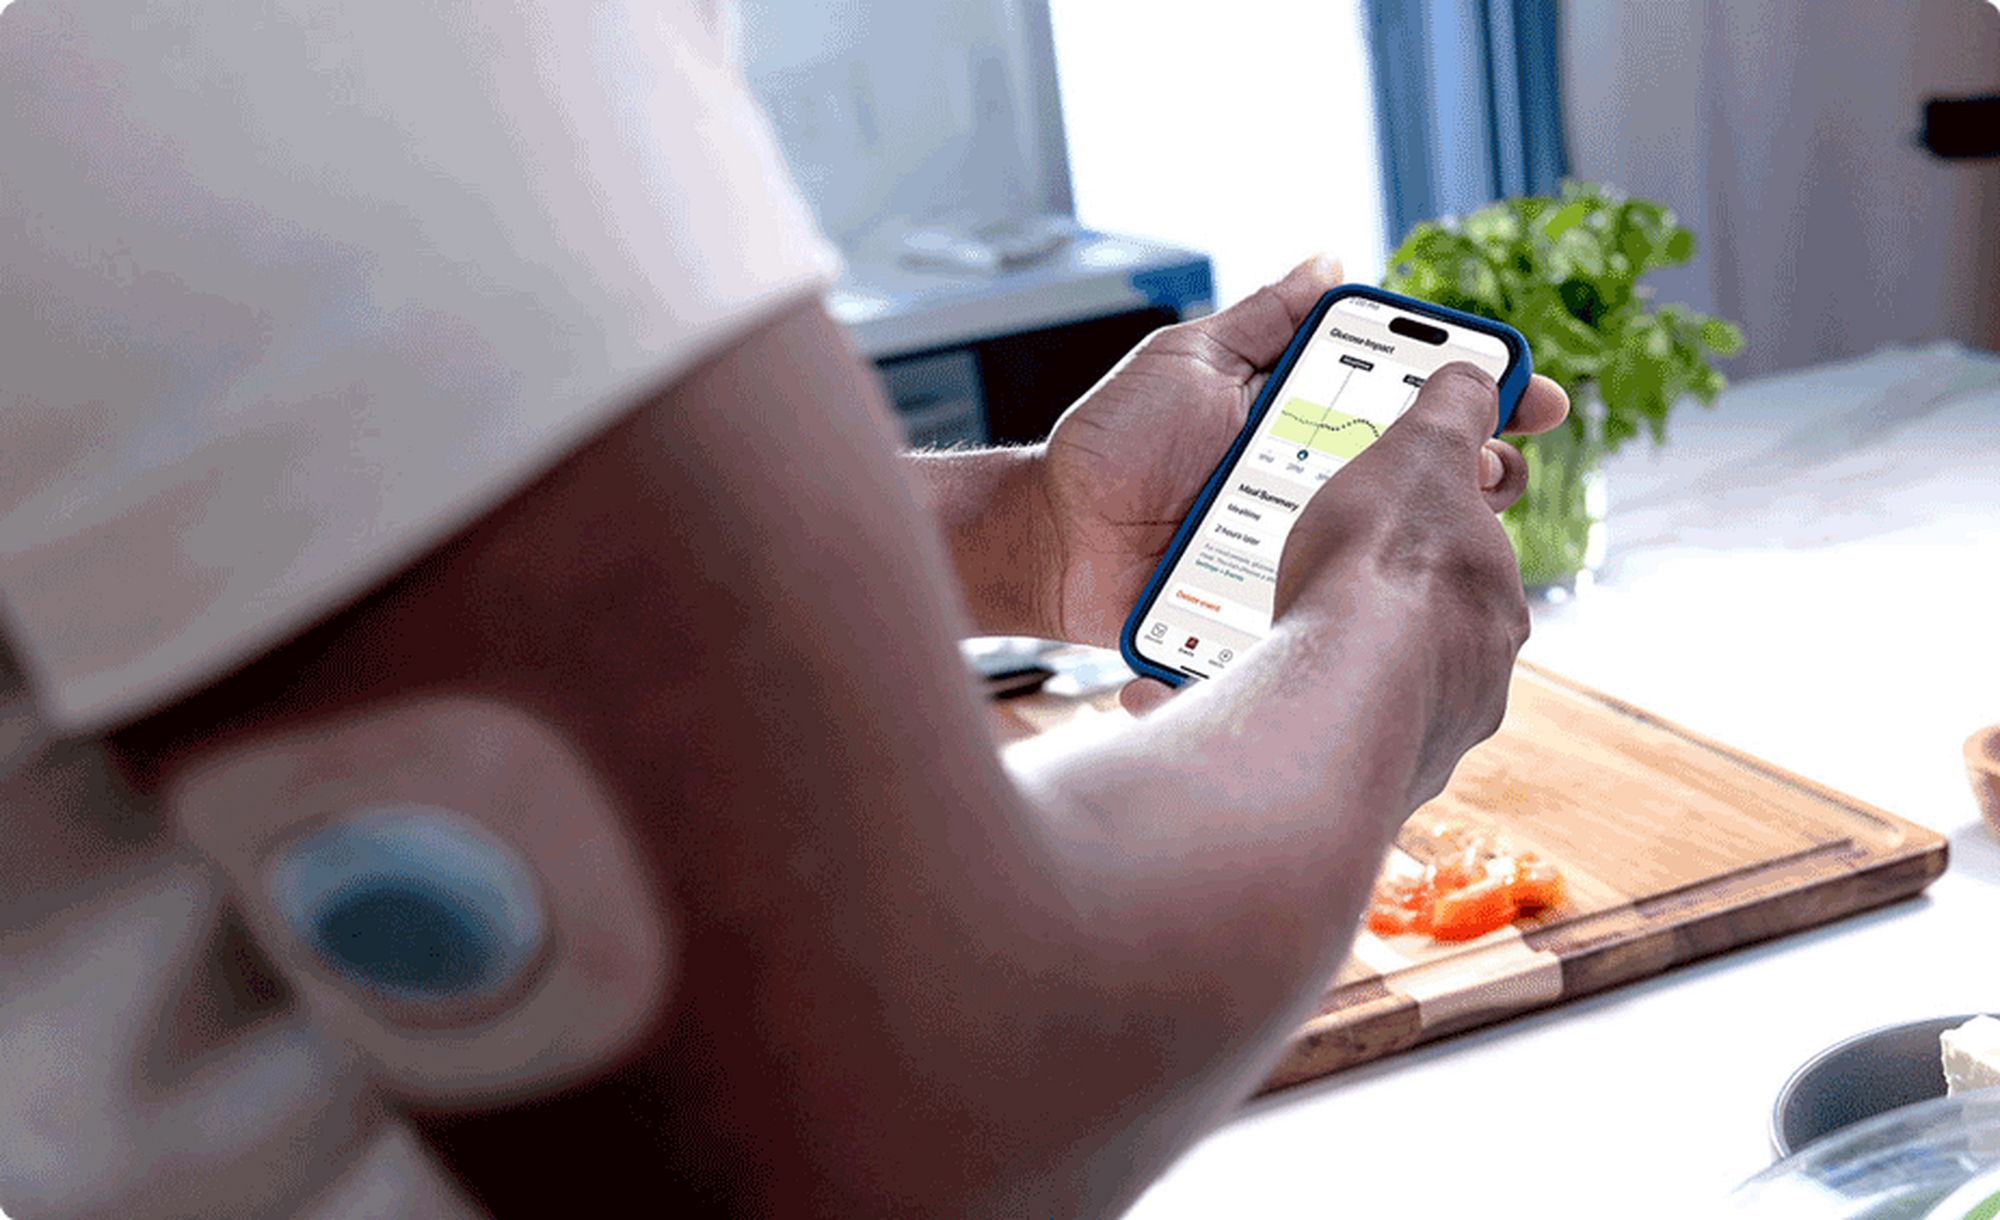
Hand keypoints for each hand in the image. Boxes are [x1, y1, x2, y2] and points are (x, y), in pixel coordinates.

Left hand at [1036, 256, 1568, 668]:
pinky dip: (1377, 613)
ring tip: (1459, 532)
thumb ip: (1259, 321)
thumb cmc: (1110, 444)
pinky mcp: (1279, 609)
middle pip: (1432, 485)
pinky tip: (1405, 606)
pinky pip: (1339, 616)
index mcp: (1312, 425)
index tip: (1532, 393)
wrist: (1052, 538)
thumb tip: (1330, 259)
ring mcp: (1305, 551)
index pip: (1416, 407)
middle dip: (1485, 473)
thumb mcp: (1186, 362)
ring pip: (1401, 554)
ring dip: (1441, 543)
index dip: (1482, 397)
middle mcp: (1322, 489)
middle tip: (1498, 469)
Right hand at [1265, 361, 1547, 806]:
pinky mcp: (1364, 783)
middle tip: (1312, 562)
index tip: (1382, 495)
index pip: (1472, 541)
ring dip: (1333, 657)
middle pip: (1423, 615)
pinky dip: (1290, 712)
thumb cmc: (1380, 572)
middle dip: (1377, 590)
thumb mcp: (1423, 451)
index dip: (1428, 506)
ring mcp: (1428, 735)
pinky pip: (1323, 735)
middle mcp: (1476, 672)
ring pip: (1377, 682)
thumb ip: (1453, 407)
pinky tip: (1241, 693)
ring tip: (1266, 636)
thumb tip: (1480, 375)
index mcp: (1494, 594)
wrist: (1334, 704)